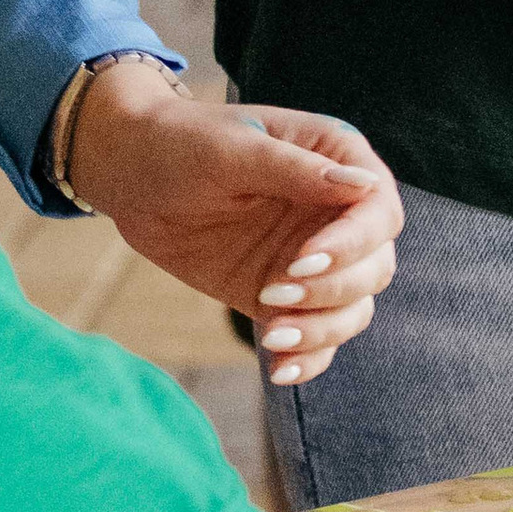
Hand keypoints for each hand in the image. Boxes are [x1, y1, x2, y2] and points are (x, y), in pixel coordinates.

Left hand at [63, 65, 402, 387]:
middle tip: (275, 289)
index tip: (303, 258)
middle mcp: (335, 213)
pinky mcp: (282, 294)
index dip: (353, 243)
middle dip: (334, 289)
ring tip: (274, 334)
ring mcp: (311, 258)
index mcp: (338, 161)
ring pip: (353, 308)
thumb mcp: (235, 150)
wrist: (133, 175)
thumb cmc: (185, 143)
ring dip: (324, 329)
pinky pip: (316, 336)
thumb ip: (297, 169)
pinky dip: (308, 358)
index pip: (378, 211)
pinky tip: (278, 368)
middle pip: (375, 266)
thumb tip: (362, 184)